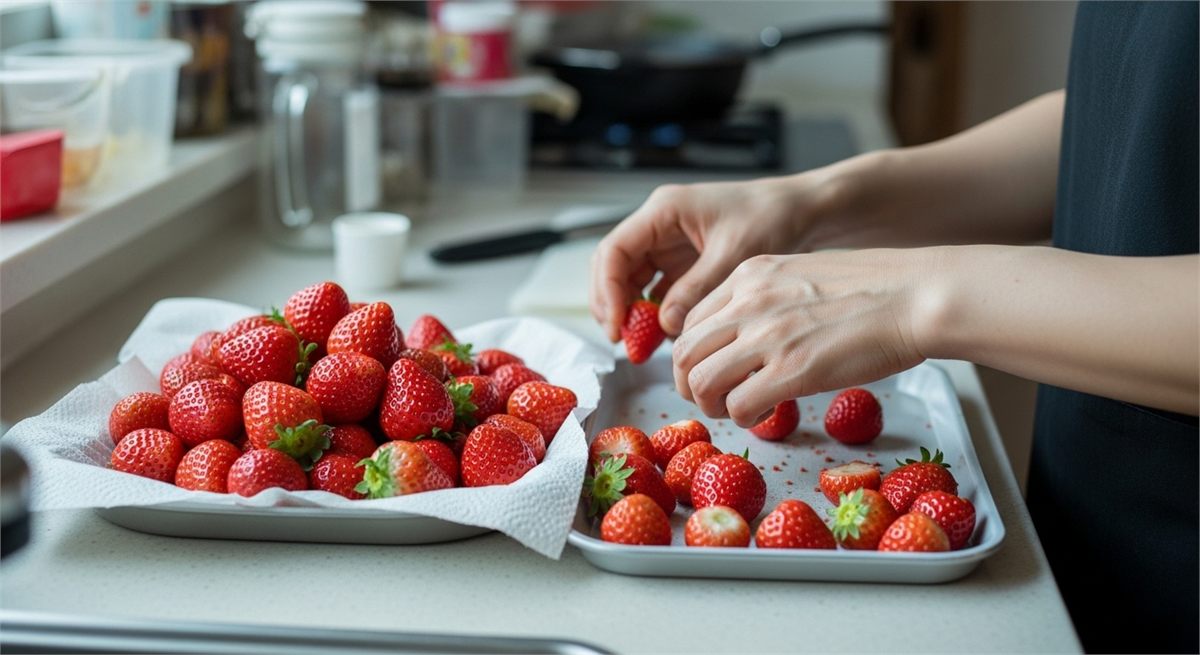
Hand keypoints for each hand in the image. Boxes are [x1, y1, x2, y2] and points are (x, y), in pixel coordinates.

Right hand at [590, 174, 842, 340]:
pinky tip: (663, 336)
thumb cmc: (772, 217)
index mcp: (664, 211)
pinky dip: (655, 313)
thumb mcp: (733, 255)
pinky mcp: (683, 263)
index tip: (616, 324)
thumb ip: (696, 289)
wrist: (802, 210)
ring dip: (631, 312)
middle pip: (614, 267)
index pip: (614, 250)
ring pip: (631, 281)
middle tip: (622, 340)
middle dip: (612, 304)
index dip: (607, 289)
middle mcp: (659, 226)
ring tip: (639, 344)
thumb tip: (665, 324)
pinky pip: (656, 290)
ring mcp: (670, 245)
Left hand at [671, 248, 943, 426]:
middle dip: (689, 384)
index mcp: (750, 274)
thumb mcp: (803, 275)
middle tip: (712, 399)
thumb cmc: (875, 289)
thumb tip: (749, 335)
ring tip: (734, 411)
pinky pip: (739, 405)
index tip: (710, 370)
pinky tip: (764, 415)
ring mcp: (768, 335)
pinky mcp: (793, 369)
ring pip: (700, 381)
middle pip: (684, 352)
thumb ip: (768, 299)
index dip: (694, 353)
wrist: (917, 295)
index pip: (691, 319)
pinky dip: (743, 418)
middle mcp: (749, 301)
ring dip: (710, 405)